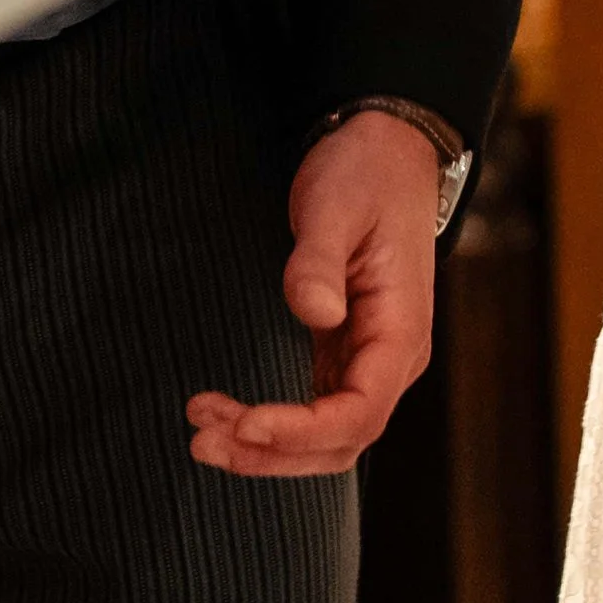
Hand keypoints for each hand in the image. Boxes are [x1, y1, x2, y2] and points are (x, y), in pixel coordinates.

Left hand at [185, 109, 436, 477]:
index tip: (247, 421)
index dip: (304, 431)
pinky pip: (313, 410)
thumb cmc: (366, 173)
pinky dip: (271, 425)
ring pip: (324, 437)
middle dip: (272, 452)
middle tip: (204, 438)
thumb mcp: (338, 204)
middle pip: (339, 441)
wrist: (387, 149)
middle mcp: (391, 358)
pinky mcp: (344, 351)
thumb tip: (315, 314)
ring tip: (201, 433)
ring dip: (265, 448)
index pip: (360, 411)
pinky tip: (228, 417)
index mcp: (400, 330)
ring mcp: (368, 359)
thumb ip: (321, 260)